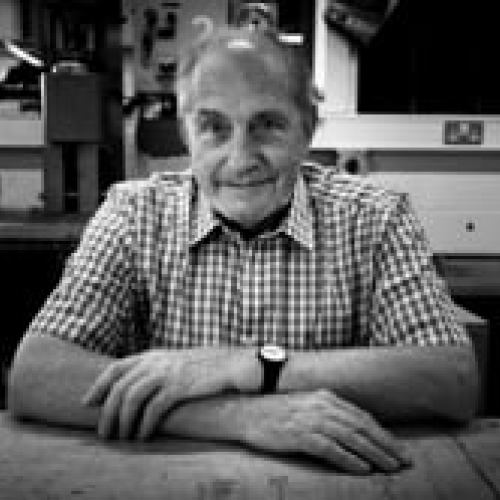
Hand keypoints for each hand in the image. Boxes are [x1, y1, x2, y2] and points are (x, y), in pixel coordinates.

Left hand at [82, 348, 240, 440]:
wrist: (232, 364)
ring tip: (122, 437)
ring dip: (122, 421)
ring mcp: (168, 373)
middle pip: (119, 386)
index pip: (116, 368)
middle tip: (105, 433)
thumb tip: (133, 390)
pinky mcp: (180, 386)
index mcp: (152, 355)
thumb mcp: (174, 362)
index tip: (87, 403)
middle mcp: (156, 362)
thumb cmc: (203, 367)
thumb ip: (155, 370)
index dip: (98, 386)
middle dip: (107, 412)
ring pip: (131, 397)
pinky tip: (143, 436)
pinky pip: (154, 408)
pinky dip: (144, 424)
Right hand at [242, 390, 411, 473]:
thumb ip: (328, 412)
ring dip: (374, 453)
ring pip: (351, 437)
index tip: (399, 448)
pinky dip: (348, 459)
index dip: (383, 433)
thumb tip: (353, 429)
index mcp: (325, 397)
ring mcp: (310, 419)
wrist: (245, 411)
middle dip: (387, 444)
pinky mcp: (299, 434)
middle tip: (405, 461)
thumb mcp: (305, 405)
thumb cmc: (276, 411)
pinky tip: (362, 469)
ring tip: (390, 467)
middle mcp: (321, 405)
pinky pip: (329, 448)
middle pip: (362, 426)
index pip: (361, 416)